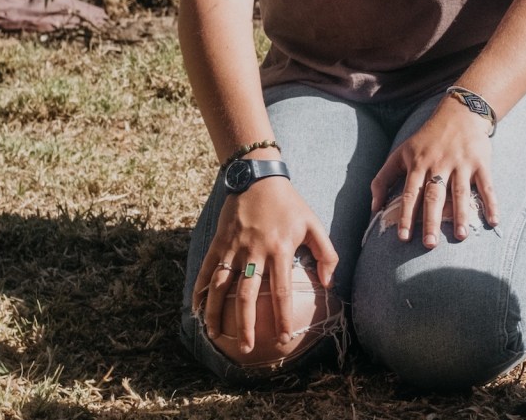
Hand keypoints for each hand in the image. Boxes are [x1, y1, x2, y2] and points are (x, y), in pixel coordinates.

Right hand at [193, 177, 337, 354]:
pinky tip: (197, 310)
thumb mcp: (313, 223)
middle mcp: (255, 251)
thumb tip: (328, 283)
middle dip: (246, 325)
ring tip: (216, 336)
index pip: (281, 291)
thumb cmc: (289, 204)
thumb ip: (326, 253)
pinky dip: (200, 291)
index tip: (284, 337)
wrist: (258, 177)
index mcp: (280, 249)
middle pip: (247, 296)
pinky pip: (207, 270)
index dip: (283, 317)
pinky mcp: (219, 242)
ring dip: (216, 314)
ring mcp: (233, 247)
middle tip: (247, 348)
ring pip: (221, 287)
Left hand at [370, 96, 498, 247]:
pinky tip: (493, 221)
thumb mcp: (401, 153)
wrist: (459, 113)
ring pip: (459, 192)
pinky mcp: (480, 162)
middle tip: (430, 244)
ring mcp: (460, 163)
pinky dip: (491, 203)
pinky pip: (486, 185)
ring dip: (461, 215)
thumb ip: (383, 179)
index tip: (403, 238)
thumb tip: (373, 208)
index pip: (410, 193)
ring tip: (461, 237)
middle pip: (434, 195)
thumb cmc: (426, 139)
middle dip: (431, 220)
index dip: (406, 215)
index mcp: (418, 164)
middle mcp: (438, 164)